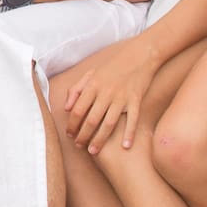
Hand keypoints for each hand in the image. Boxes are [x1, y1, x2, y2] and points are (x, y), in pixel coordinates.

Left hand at [63, 37, 158, 153]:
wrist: (139, 55)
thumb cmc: (113, 65)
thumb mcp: (91, 73)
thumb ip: (77, 89)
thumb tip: (66, 108)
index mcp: (93, 86)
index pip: (78, 110)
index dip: (72, 125)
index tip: (69, 135)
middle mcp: (105, 93)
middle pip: (91, 120)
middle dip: (83, 136)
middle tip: (80, 146)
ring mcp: (121, 98)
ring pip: (108, 124)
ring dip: (100, 140)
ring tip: (93, 151)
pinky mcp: (136, 100)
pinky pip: (132, 120)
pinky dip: (129, 134)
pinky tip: (126, 147)